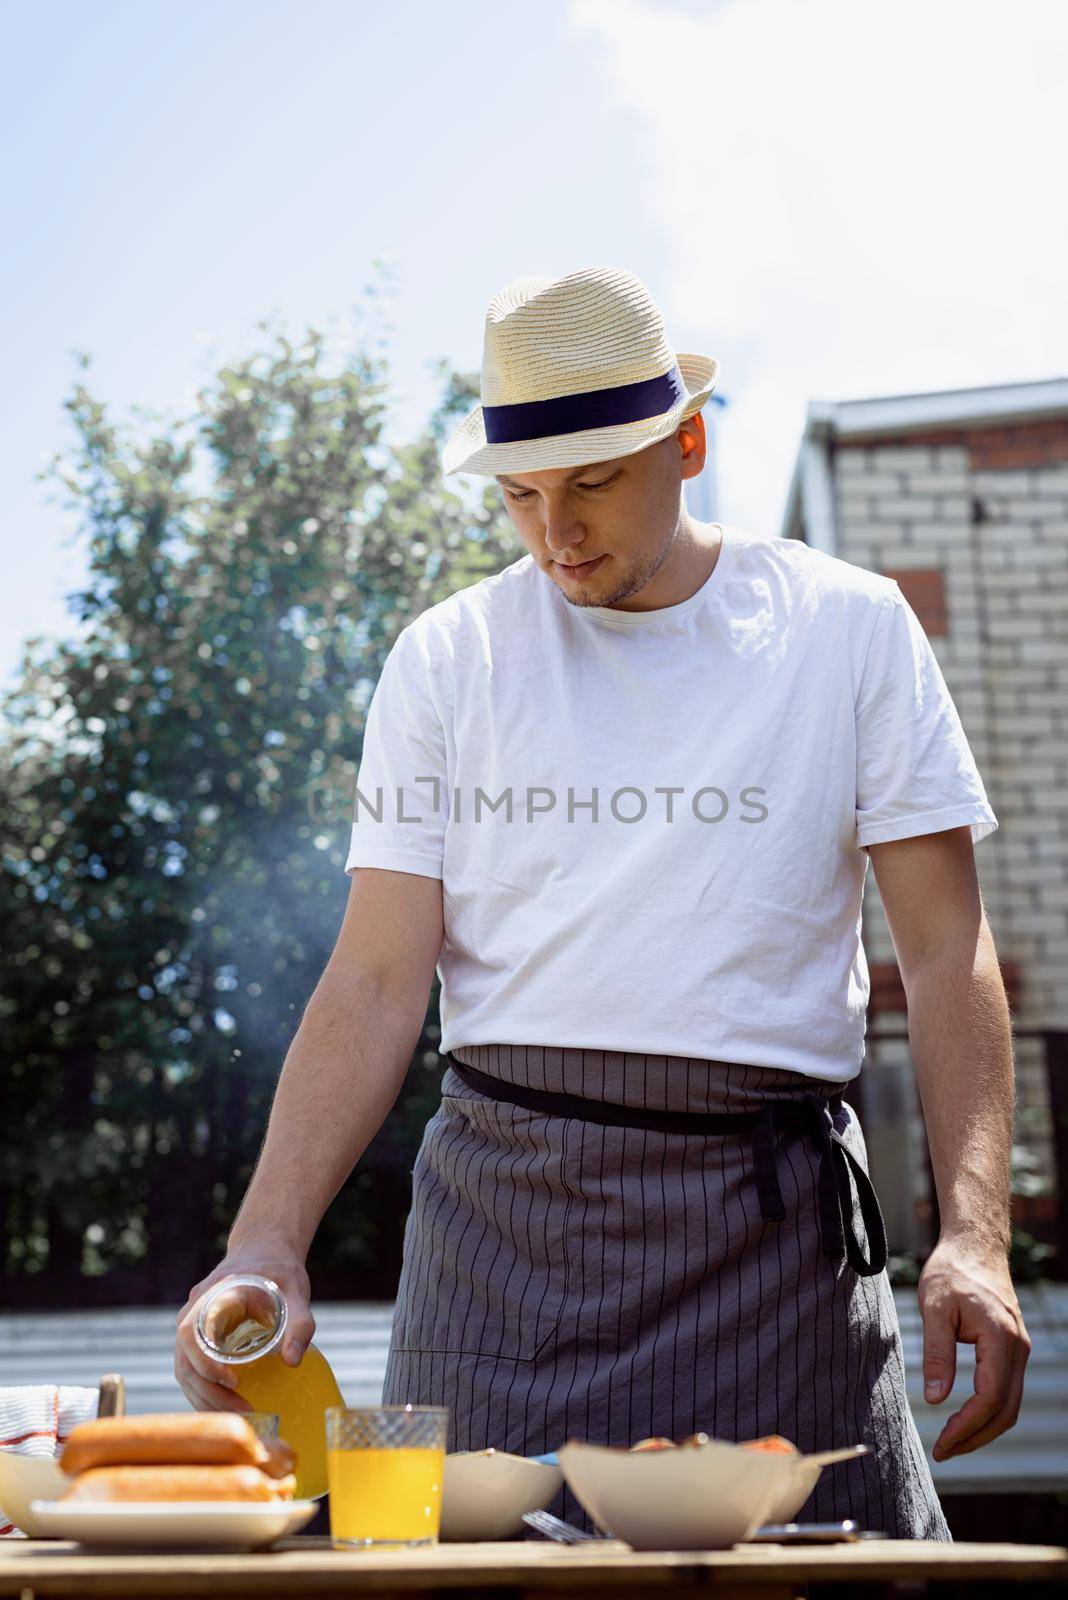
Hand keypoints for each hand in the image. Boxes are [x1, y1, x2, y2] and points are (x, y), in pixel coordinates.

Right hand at [174, 1241, 314, 1412]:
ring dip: (207, 1398)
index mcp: (212, 1297)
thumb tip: (293, 1361)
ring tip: (242, 1415)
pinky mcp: (198, 1341)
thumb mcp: (296, 1292)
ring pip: (185, 1371)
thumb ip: (299, 1323)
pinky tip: (230, 1408)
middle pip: (187, 1362)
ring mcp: (192, 1328)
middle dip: (211, 1393)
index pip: (193, 1335)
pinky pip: (192, 1371)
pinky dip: (206, 1393)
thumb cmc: (278, 1271)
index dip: (206, 1363)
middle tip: (246, 1411)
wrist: (263, 1253)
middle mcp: (194, 1313)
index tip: (235, 1381)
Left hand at [917, 1237, 1030, 1460]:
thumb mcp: (934, 1308)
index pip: (990, 1398)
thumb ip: (937, 1353)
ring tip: (951, 1442)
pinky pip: (1007, 1389)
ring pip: (1010, 1404)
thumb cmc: (951, 1272)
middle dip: (975, 1437)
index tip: (941, 1442)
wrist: (974, 1246)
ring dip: (983, 1428)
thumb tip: (935, 1399)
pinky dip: (989, 1411)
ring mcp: (1019, 1348)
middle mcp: (1017, 1347)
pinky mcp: (1013, 1348)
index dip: (966, 1427)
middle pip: (1005, 1410)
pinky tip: (964, 1417)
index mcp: (1000, 1338)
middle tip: (943, 1451)